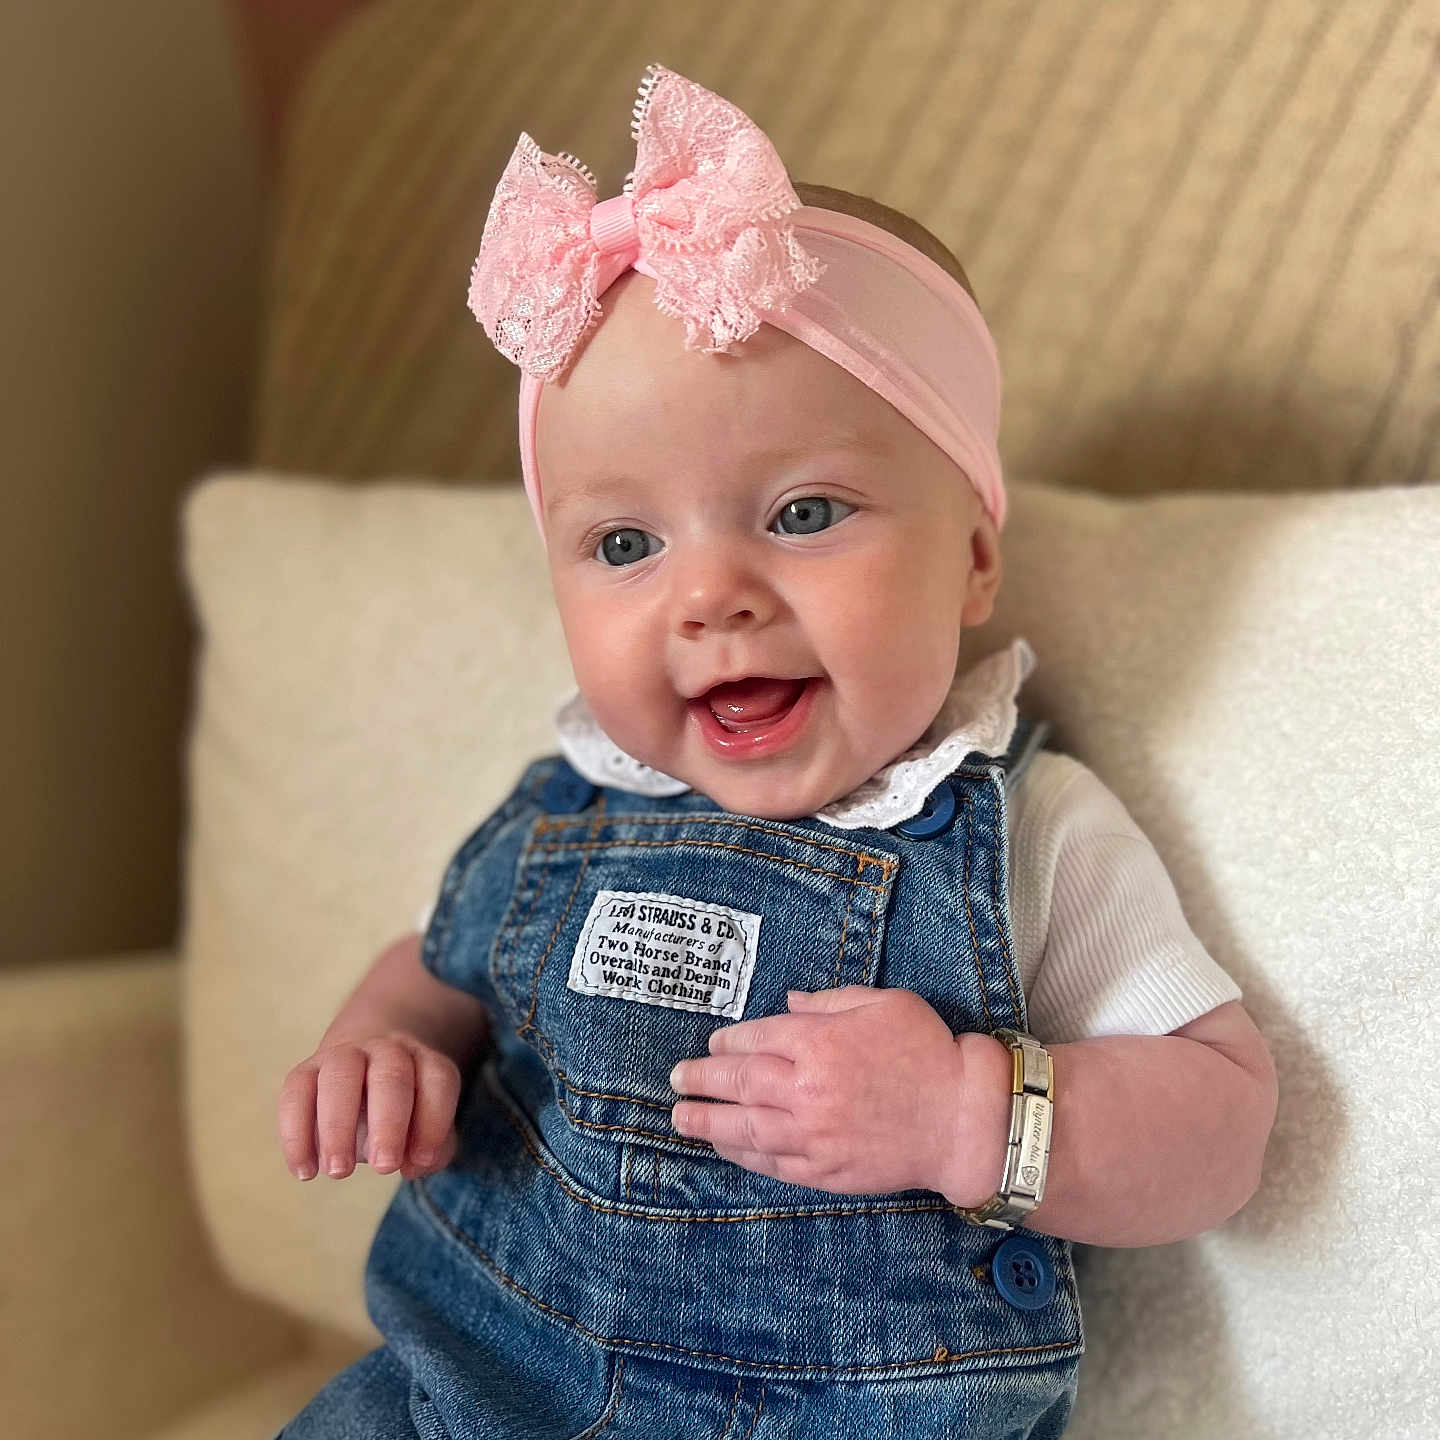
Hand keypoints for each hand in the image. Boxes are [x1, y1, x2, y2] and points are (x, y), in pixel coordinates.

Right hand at [277, 1031, 461, 1181]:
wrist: (364, 1062)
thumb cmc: (400, 1110)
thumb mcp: (425, 1126)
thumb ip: (432, 1148)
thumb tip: (414, 1165)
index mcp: (424, 1061)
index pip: (437, 1080)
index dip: (433, 1120)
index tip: (421, 1159)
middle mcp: (387, 1050)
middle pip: (391, 1075)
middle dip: (388, 1122)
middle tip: (384, 1166)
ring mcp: (344, 1055)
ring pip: (340, 1076)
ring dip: (338, 1126)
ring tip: (338, 1171)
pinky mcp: (306, 1070)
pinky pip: (296, 1092)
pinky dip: (296, 1134)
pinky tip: (305, 1171)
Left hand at [667, 986, 1011, 1201]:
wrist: (963, 1119)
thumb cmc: (928, 1053)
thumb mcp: (884, 1003)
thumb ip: (831, 1001)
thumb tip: (791, 1002)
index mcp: (820, 1043)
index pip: (756, 1039)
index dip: (728, 1041)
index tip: (713, 1044)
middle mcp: (807, 1089)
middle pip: (739, 1082)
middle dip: (702, 1078)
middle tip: (676, 1078)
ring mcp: (813, 1134)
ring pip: (744, 1127)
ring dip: (707, 1121)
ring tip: (681, 1116)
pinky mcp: (824, 1169)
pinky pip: (771, 1162)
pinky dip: (742, 1153)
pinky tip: (725, 1146)